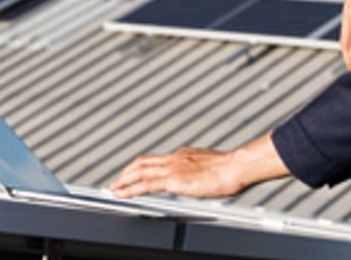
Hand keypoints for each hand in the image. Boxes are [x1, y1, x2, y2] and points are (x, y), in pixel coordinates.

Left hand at [110, 133, 288, 198]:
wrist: (236, 167)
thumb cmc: (232, 170)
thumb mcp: (212, 167)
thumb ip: (201, 172)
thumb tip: (201, 179)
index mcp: (184, 155)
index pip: (156, 159)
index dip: (141, 166)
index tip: (134, 173)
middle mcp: (175, 158)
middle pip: (142, 162)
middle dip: (127, 172)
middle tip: (117, 181)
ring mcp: (172, 167)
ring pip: (139, 170)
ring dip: (123, 180)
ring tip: (114, 189)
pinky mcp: (173, 180)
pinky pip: (145, 184)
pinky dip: (130, 189)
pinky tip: (122, 194)